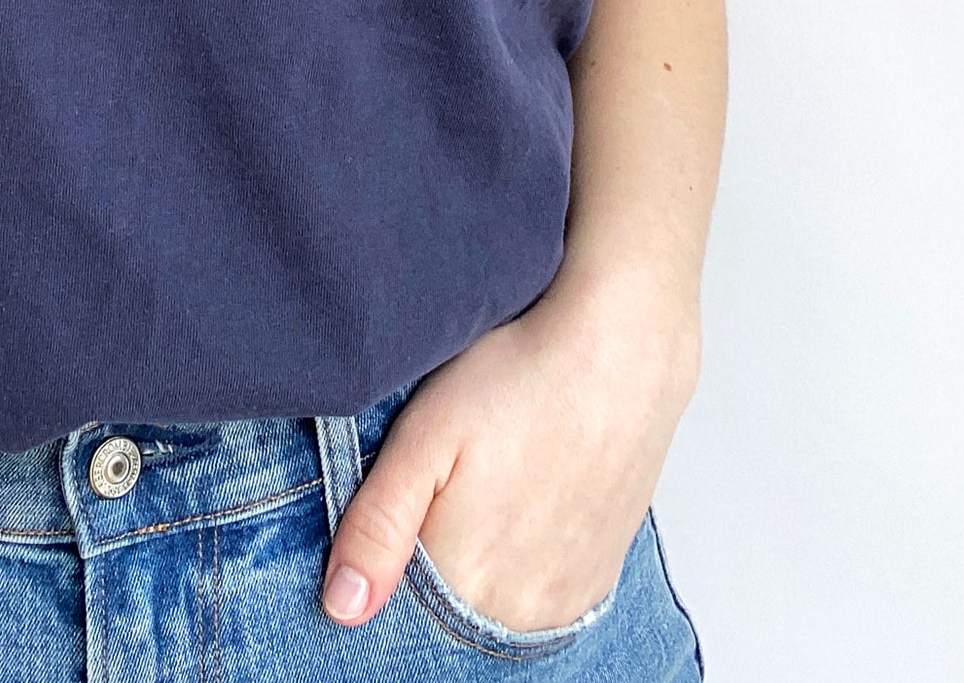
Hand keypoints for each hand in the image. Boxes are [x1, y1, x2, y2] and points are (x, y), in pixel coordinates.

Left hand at [320, 273, 699, 631]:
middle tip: (447, 477)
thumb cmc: (520, 377)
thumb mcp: (424, 437)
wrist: (623, 351)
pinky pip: (538, 594)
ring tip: (486, 481)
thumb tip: (341, 608)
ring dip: (475, 561)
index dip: (384, 552)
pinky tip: (517, 500)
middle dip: (428, 555)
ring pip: (491, 602)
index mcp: (467, 581)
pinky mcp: (597, 580)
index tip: (397, 500)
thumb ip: (378, 527)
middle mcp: (521, 612)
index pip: (396, 602)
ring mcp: (566, 600)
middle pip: (444, 605)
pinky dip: (518, 561)